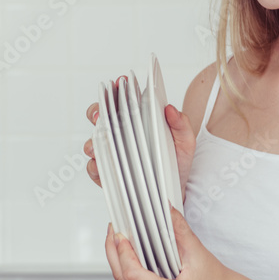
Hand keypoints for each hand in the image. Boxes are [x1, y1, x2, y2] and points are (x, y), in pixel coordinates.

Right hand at [83, 77, 196, 201]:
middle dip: (96, 112)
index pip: (121, 101)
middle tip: (101, 114)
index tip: (119, 84)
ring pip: (93, 143)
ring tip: (98, 146)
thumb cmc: (176, 166)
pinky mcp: (107, 174)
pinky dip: (95, 167)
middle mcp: (120, 135)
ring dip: (92, 142)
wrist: (174, 196)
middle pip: (99, 117)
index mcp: (137, 122)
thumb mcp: (185, 144)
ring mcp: (111, 154)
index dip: (116, 90)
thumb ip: (181, 126)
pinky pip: (95, 168)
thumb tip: (170, 109)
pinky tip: (101, 167)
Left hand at [104, 207, 232, 279]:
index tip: (120, 233)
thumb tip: (163, 207)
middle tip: (113, 231)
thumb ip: (177, 228)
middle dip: (114, 254)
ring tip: (117, 241)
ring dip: (118, 264)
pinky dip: (127, 276)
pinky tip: (127, 258)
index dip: (123, 252)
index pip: (132, 274)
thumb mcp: (197, 252)